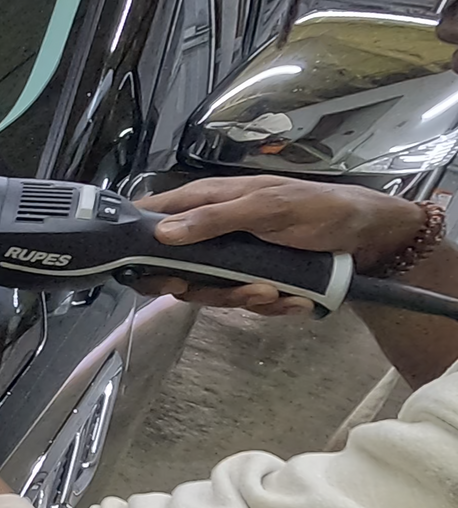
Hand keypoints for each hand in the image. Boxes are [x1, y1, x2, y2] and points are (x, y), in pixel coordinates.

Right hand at [134, 175, 423, 315]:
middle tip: (218, 291)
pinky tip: (291, 300)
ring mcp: (231, 258)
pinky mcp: (252, 279)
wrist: (370, 237)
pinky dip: (268, 306)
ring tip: (273, 294)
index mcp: (207, 202)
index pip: (153, 218)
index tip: (144, 271)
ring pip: (208, 290)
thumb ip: (215, 219)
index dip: (137, 245)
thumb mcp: (268, 208)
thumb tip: (161, 233)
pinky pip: (242, 301)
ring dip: (239, 298)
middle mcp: (211, 231)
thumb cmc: (320, 208)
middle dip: (197, 287)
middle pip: (173, 267)